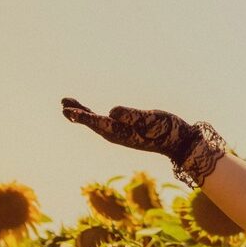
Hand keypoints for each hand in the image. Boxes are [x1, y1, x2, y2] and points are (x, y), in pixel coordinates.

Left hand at [60, 98, 227, 187]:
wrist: (182, 143)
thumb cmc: (168, 130)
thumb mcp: (152, 120)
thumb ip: (132, 116)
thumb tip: (111, 112)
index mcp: (122, 132)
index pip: (98, 122)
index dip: (82, 116)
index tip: (68, 110)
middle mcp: (118, 135)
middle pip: (93, 123)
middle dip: (78, 115)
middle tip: (64, 103)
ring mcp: (122, 134)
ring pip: (97, 124)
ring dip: (83, 115)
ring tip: (69, 106)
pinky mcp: (127, 132)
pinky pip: (106, 124)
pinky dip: (95, 117)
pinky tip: (94, 114)